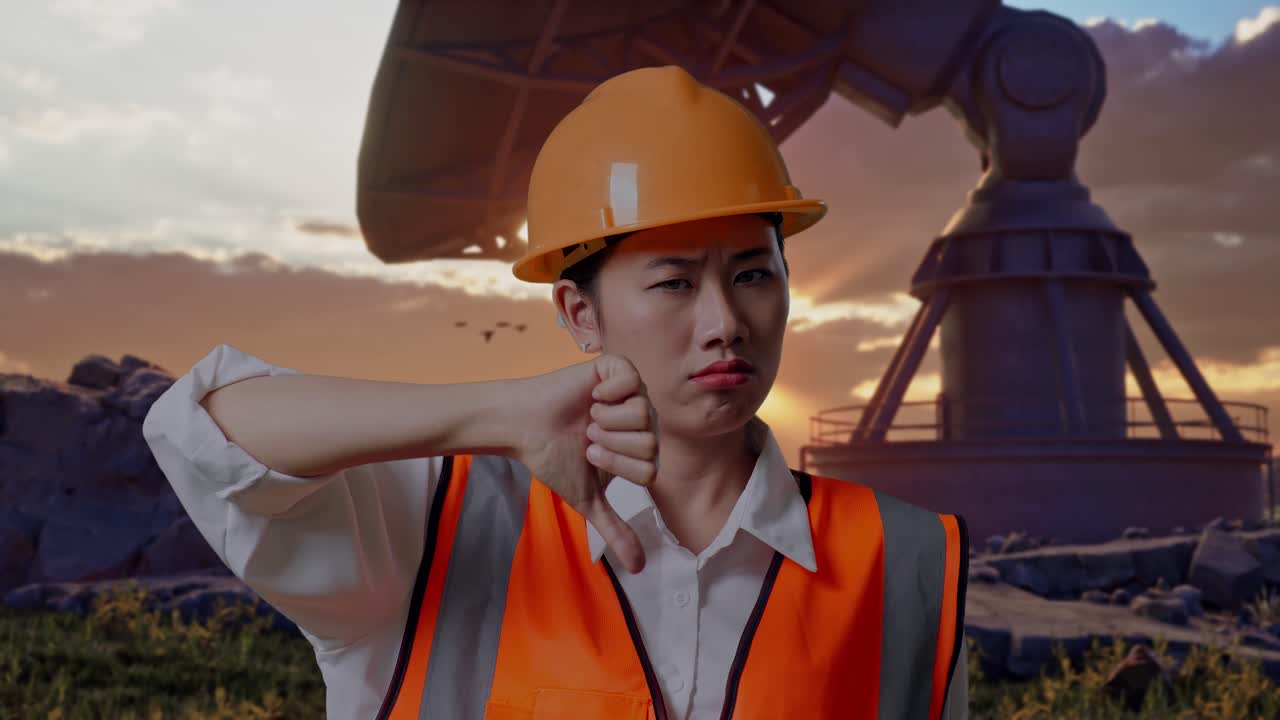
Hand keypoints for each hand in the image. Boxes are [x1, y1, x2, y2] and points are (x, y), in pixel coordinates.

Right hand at [513, 353, 658, 572]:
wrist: (525, 426)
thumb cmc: (554, 458)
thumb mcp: (588, 498)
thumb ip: (615, 529)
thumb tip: (638, 568)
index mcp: (640, 449)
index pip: (651, 468)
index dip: (617, 465)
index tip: (590, 455)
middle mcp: (641, 420)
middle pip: (650, 442)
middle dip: (611, 444)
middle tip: (588, 436)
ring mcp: (632, 393)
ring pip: (643, 413)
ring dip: (607, 420)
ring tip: (588, 417)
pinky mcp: (616, 369)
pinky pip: (630, 381)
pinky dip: (607, 392)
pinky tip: (592, 396)